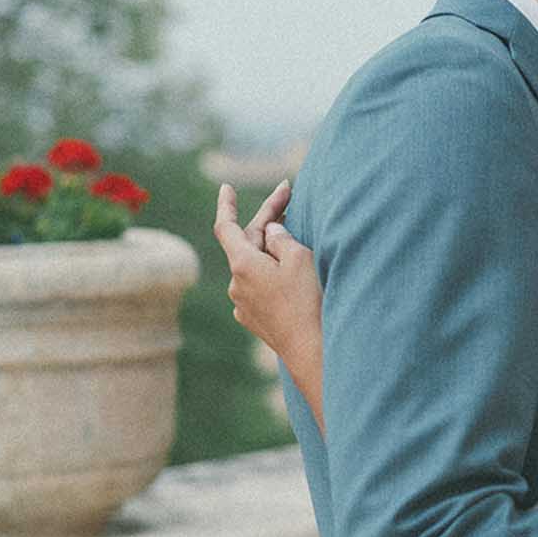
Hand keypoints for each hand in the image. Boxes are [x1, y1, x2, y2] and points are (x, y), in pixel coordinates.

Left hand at [213, 181, 320, 368]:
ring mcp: (243, 304)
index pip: (225, 226)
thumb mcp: (299, 257)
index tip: (226, 187)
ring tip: (297, 245)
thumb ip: (281, 237)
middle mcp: (236, 284)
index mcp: (243, 264)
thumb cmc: (308, 299)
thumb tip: (271, 232)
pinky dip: (272, 276)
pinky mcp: (254, 320)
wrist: (311, 349)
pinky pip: (259, 288)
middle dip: (268, 224)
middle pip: (247, 244)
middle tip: (289, 201)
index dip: (225, 204)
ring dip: (272, 253)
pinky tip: (292, 279)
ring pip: (255, 267)